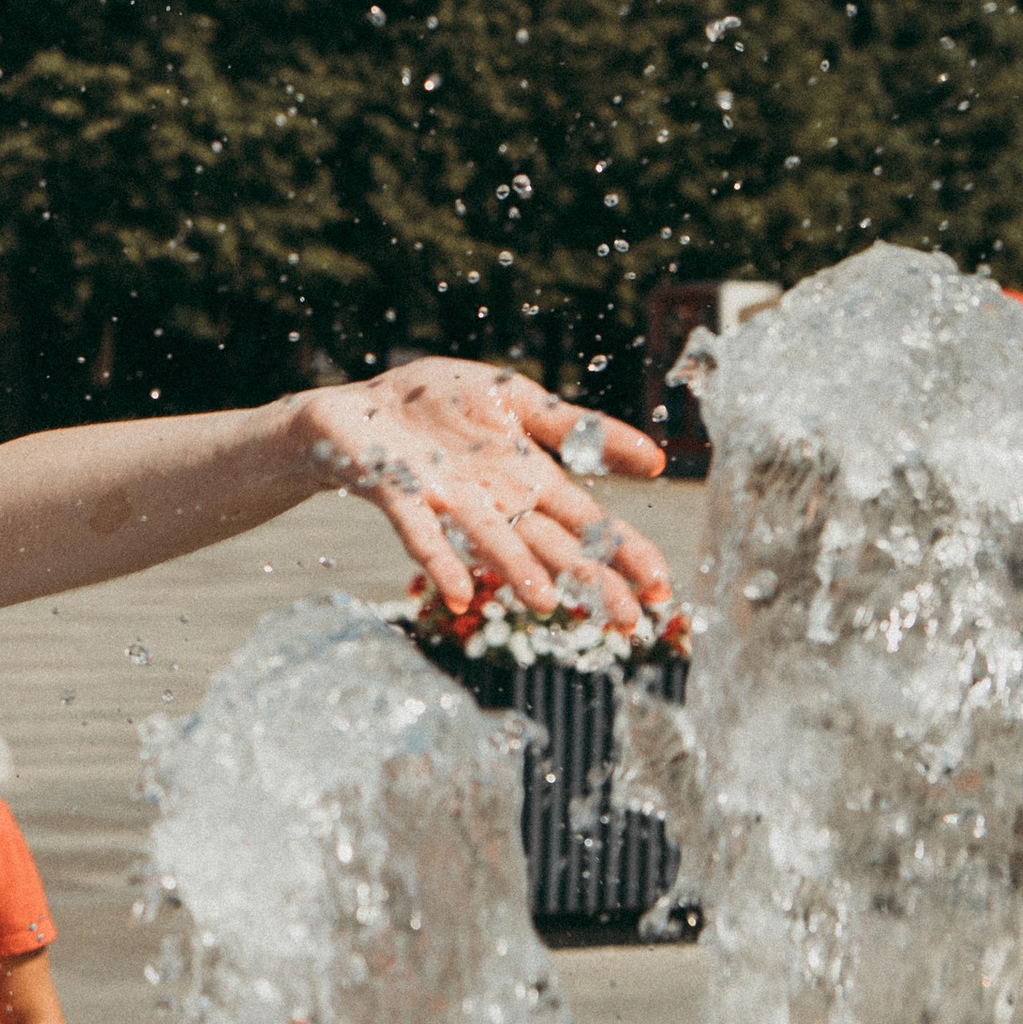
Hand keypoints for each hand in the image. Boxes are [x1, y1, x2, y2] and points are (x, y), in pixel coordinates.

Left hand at [286, 363, 668, 629]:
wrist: (359, 408)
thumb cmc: (439, 407)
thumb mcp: (518, 401)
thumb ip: (578, 428)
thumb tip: (657, 463)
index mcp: (528, 478)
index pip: (589, 521)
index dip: (625, 553)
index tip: (663, 588)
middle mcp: (495, 501)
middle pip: (551, 545)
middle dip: (591, 581)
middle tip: (630, 622)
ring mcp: (448, 502)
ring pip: (493, 543)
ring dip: (519, 572)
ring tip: (548, 602)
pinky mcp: (400, 492)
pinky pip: (422, 533)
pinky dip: (440, 562)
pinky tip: (459, 594)